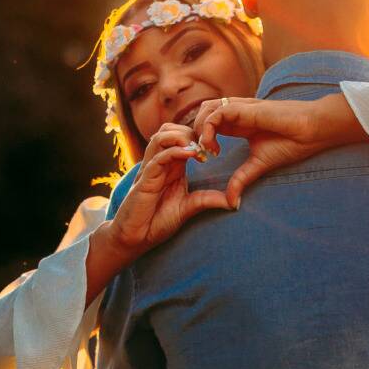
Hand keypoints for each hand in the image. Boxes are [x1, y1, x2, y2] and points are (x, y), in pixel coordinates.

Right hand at [104, 123, 232, 257]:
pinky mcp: (144, 181)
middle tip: (206, 147)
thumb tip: (234, 202)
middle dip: (189, 132)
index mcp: (171, 166)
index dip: (198, 137)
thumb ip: (207, 200)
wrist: (134, 238)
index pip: (180, 138)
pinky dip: (173, 152)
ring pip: (160, 138)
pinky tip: (190, 155)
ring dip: (180, 137)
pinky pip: (157, 158)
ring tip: (198, 149)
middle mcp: (160, 164)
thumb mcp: (188, 208)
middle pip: (169, 130)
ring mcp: (150, 170)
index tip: (214, 149)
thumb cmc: (157, 221)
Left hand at [192, 94, 368, 206]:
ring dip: (199, 129)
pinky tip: (214, 146)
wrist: (312, 131)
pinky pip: (218, 112)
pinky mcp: (246, 108)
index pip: (209, 123)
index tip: (205, 159)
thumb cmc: (291, 143)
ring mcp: (241, 108)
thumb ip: (241, 179)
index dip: (201, 139)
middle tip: (201, 154)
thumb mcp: (258, 165)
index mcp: (240, 123)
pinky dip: (209, 128)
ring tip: (207, 150)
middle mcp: (237, 113)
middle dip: (194, 132)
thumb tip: (231, 203)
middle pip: (203, 112)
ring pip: (206, 108)